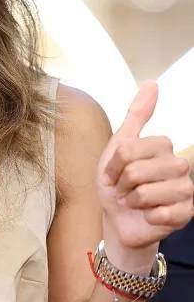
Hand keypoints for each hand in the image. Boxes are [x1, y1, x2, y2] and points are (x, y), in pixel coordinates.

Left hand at [97, 81, 193, 262]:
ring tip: (136, 202)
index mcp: (163, 146)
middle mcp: (179, 165)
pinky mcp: (187, 213)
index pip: (128, 150)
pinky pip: (160, 212)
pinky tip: (150, 215)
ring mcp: (186, 189)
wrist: (120, 219)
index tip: (115, 173)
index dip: (113, 166)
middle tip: (126, 189)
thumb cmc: (118, 183)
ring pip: (146, 192)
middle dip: (122, 184)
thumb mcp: (119, 146)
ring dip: (133, 201)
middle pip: (136, 170)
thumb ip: (136, 115)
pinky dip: (147, 216)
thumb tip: (152, 83)